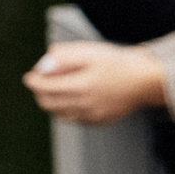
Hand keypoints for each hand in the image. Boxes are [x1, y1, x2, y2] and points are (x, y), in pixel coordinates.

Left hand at [23, 41, 166, 125]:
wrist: (145, 80)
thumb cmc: (118, 63)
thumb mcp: (89, 52)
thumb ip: (63, 58)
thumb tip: (43, 66)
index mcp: (82, 86)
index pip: (45, 89)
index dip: (33, 82)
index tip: (30, 76)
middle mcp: (85, 105)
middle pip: (48, 104)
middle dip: (39, 93)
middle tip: (40, 82)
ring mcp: (92, 116)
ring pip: (59, 114)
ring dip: (52, 102)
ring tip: (56, 87)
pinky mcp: (99, 121)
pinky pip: (74, 119)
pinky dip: (66, 109)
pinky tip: (72, 97)